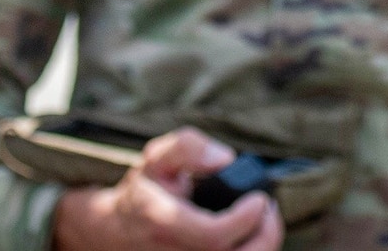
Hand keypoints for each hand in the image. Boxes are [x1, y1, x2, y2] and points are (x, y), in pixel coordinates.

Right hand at [51, 126, 283, 250]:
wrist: (120, 231)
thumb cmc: (145, 191)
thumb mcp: (156, 158)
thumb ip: (187, 147)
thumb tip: (224, 158)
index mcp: (163, 223)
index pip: (214, 235)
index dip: (245, 219)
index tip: (259, 199)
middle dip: (265, 235)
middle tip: (268, 208)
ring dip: (262, 244)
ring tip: (262, 219)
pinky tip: (250, 234)